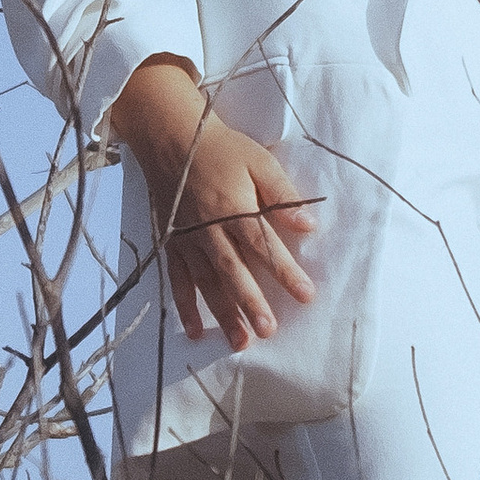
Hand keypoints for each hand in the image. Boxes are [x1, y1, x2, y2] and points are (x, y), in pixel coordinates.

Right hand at [106, 56, 319, 352]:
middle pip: (233, 271)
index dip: (285, 271)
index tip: (305, 295)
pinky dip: (185, 306)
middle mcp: (209, 228)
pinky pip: (178, 280)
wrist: (171, 138)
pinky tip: (195, 331)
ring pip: (206, 282)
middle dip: (251, 303)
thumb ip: (283, 194)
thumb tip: (308, 226)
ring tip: (240, 341)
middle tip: (268, 331)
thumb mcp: (259, 161)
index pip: (263, 245)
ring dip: (222, 313)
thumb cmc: (221, 148)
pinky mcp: (172, 243)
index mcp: (234, 206)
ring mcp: (187, 239)